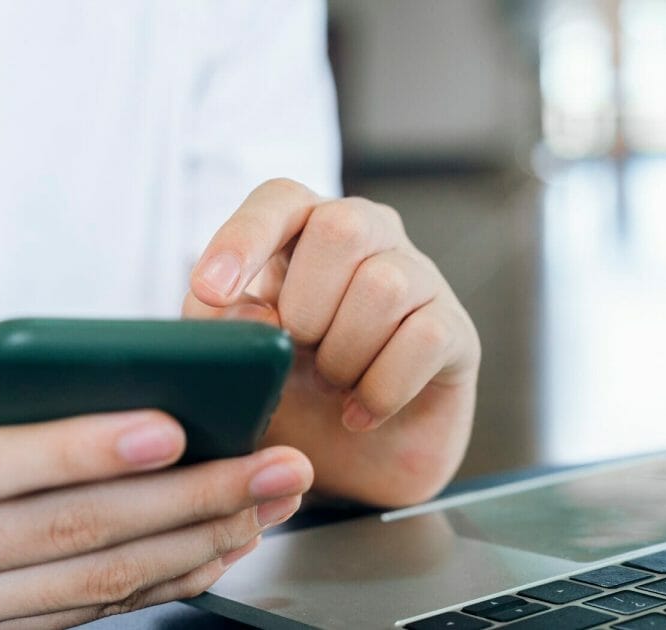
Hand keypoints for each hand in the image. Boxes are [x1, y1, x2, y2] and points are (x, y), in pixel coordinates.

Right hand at [0, 316, 311, 626]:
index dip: (78, 450)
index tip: (167, 426)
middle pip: (66, 533)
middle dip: (183, 497)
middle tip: (270, 461)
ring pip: (96, 580)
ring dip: (197, 537)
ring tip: (272, 494)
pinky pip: (97, 609)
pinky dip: (172, 574)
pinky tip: (229, 534)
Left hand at [186, 179, 479, 506]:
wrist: (345, 467)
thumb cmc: (287, 393)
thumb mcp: (236, 358)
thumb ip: (222, 324)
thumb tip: (255, 309)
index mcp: (303, 230)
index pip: (279, 199)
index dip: (243, 237)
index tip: (211, 290)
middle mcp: (368, 237)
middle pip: (341, 227)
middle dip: (306, 305)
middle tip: (299, 352)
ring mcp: (419, 279)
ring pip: (385, 285)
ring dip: (343, 354)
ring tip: (331, 383)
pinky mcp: (454, 331)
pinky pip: (424, 339)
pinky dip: (380, 388)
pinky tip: (358, 413)